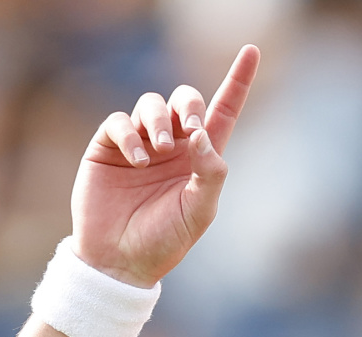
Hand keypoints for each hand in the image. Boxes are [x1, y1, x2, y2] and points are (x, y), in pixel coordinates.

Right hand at [70, 44, 259, 288]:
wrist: (120, 260)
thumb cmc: (164, 241)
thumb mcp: (198, 213)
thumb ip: (210, 175)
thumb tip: (203, 136)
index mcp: (201, 160)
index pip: (223, 112)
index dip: (237, 82)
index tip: (252, 51)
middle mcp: (173, 146)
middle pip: (185, 100)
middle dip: (187, 105)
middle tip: (188, 130)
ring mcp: (141, 143)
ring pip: (151, 105)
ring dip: (157, 122)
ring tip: (158, 152)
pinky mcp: (109, 145)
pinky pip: (121, 121)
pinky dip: (130, 135)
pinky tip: (137, 159)